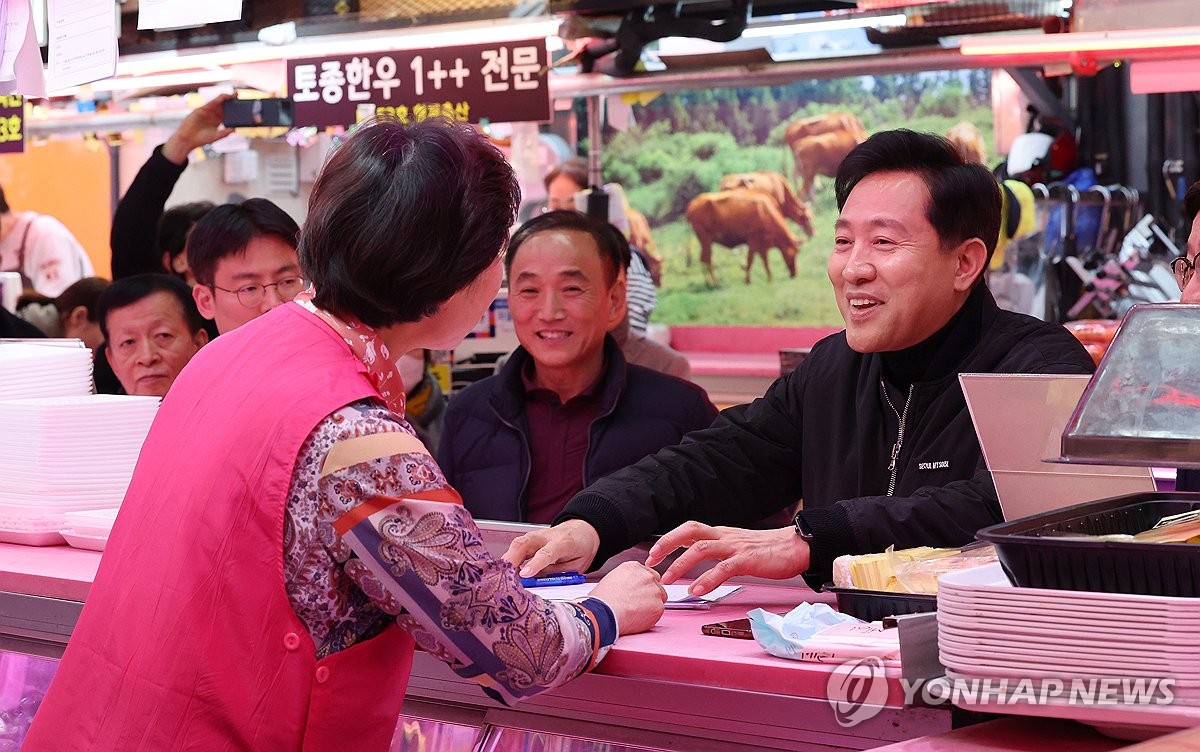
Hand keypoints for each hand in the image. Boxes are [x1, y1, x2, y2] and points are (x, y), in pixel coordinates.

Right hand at [162, 94, 235, 164]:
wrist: (188, 139)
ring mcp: (207, 111)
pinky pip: (211, 102)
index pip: (228, 113)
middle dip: (231, 100)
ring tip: (234, 94)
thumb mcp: (216, 136)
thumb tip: (235, 129)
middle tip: (239, 95)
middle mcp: (213, 114)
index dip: (234, 109)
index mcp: (218, 120)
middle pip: (224, 106)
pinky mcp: (201, 109)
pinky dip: (218, 99)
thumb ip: (225, 133)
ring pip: (218, 102)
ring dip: (226, 97)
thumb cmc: (201, 139)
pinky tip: (224, 97)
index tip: (243, 107)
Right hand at [502, 519, 599, 577]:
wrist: (583, 530)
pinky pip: (516, 547)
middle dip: (511, 558)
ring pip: (517, 544)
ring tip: (501, 576)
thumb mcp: (577, 565)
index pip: (547, 553)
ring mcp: (536, 536)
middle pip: (525, 543)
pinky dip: (509, 559)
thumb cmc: (581, 548)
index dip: (535, 564)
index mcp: (563, 542)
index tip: (524, 575)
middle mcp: (547, 536)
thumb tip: (537, 582)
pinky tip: (506, 571)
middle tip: (503, 575)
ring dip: (507, 560)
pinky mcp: (530, 539)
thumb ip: (558, 573)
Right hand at [589, 562, 666, 634]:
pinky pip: (658, 612)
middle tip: (638, 604)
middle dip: (650, 594)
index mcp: (634, 567)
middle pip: (656, 585)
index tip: (638, 592)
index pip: (648, 574)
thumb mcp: (611, 578)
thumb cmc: (602, 600)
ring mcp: (655, 591)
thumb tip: (628, 586)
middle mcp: (647, 576)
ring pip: (659, 598)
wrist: (604, 613)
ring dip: (651, 605)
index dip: (644, 585)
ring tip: (635, 612)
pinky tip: (638, 618)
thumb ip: (626, 579)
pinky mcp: (658, 606)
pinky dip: (651, 617)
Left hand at [645, 522, 809, 596]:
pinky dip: (708, 579)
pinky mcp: (748, 559)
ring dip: (681, 564)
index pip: (689, 530)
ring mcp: (736, 547)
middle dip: (667, 544)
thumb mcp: (737, 547)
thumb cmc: (768, 551)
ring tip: (668, 580)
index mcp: (721, 534)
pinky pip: (724, 568)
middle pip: (690, 531)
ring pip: (702, 548)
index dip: (668, 540)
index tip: (653, 555)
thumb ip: (718, 552)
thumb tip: (696, 562)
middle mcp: (725, 536)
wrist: (796, 547)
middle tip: (651, 562)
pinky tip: (698, 590)